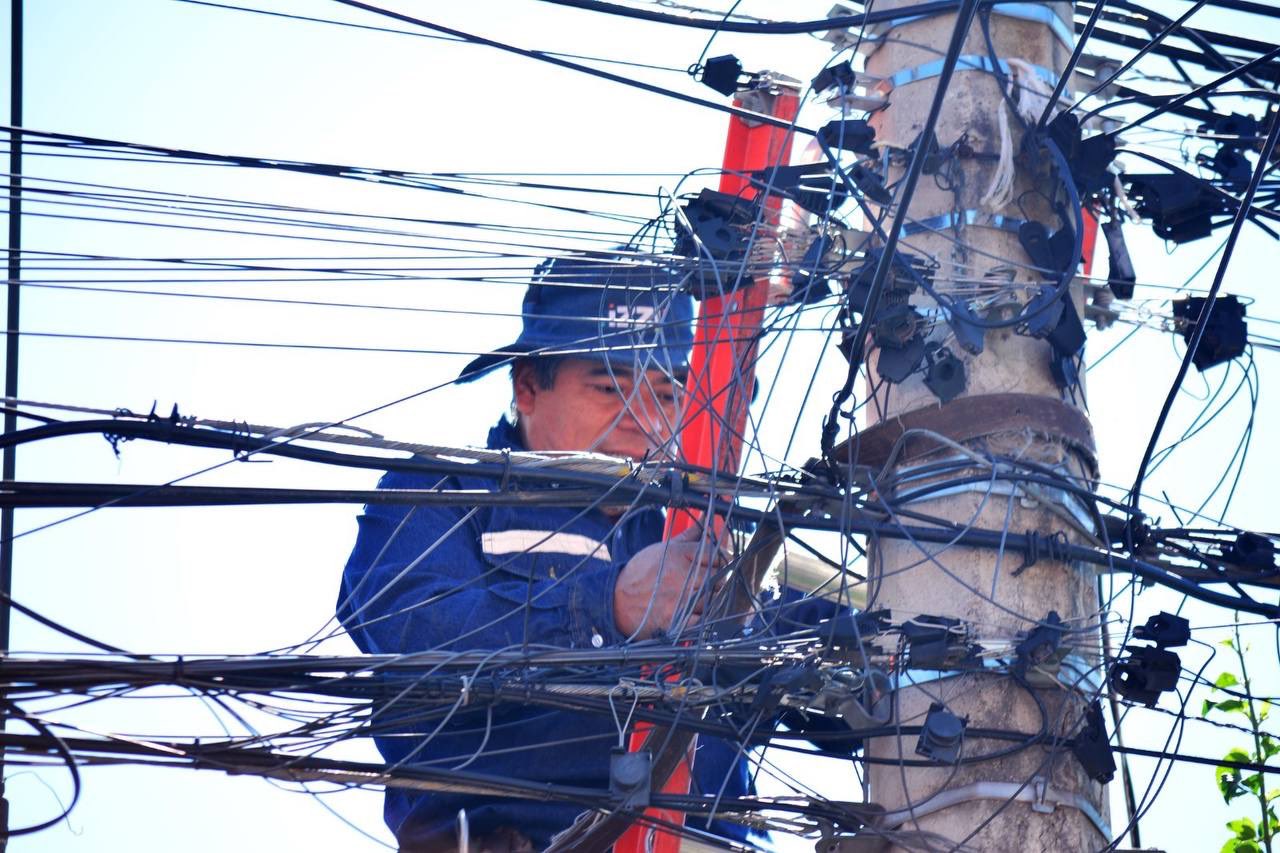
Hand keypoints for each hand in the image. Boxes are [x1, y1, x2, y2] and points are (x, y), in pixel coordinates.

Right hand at [613, 523, 725, 638]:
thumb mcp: (664, 547)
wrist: (617, 600)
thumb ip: (689, 534)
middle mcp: (682, 576)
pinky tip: (697, 612)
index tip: (720, 562)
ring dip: (713, 598)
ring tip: (703, 596)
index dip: (722, 558)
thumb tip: (708, 516)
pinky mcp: (678, 621)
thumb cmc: (641, 572)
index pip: (716, 554)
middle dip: (719, 578)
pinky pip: (703, 619)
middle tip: (712, 580)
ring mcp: (681, 600)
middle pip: (719, 576)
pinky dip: (704, 617)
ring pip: (714, 598)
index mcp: (679, 555)